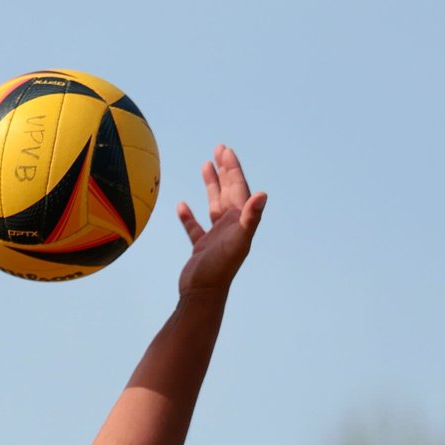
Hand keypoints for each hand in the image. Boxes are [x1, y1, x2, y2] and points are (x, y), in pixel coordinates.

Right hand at [177, 146, 266, 295]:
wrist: (202, 295)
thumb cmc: (220, 269)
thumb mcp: (238, 241)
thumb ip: (250, 217)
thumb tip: (262, 194)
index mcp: (240, 222)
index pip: (239, 188)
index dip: (233, 168)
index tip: (225, 150)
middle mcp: (231, 227)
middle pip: (229, 192)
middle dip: (225, 170)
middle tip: (218, 149)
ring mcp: (216, 236)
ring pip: (214, 204)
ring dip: (211, 186)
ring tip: (205, 166)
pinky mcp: (201, 247)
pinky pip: (195, 227)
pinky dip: (189, 215)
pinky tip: (182, 204)